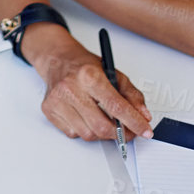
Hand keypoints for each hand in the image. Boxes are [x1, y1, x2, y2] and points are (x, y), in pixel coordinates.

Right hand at [25, 27, 152, 142]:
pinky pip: (73, 134)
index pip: (116, 106)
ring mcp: (57, 100)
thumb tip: (143, 116)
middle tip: (128, 131)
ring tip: (103, 120)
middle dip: (120, 133)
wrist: (57, 59)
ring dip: (101, 133)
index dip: (134, 122)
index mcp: (88, 75)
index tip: (145, 130)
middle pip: (101, 126)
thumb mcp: (113, 73)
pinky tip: (85, 117)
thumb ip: (132, 95)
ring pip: (88, 134)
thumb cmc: (84, 66)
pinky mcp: (49, 110)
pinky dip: (84, 130)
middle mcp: (70, 88)